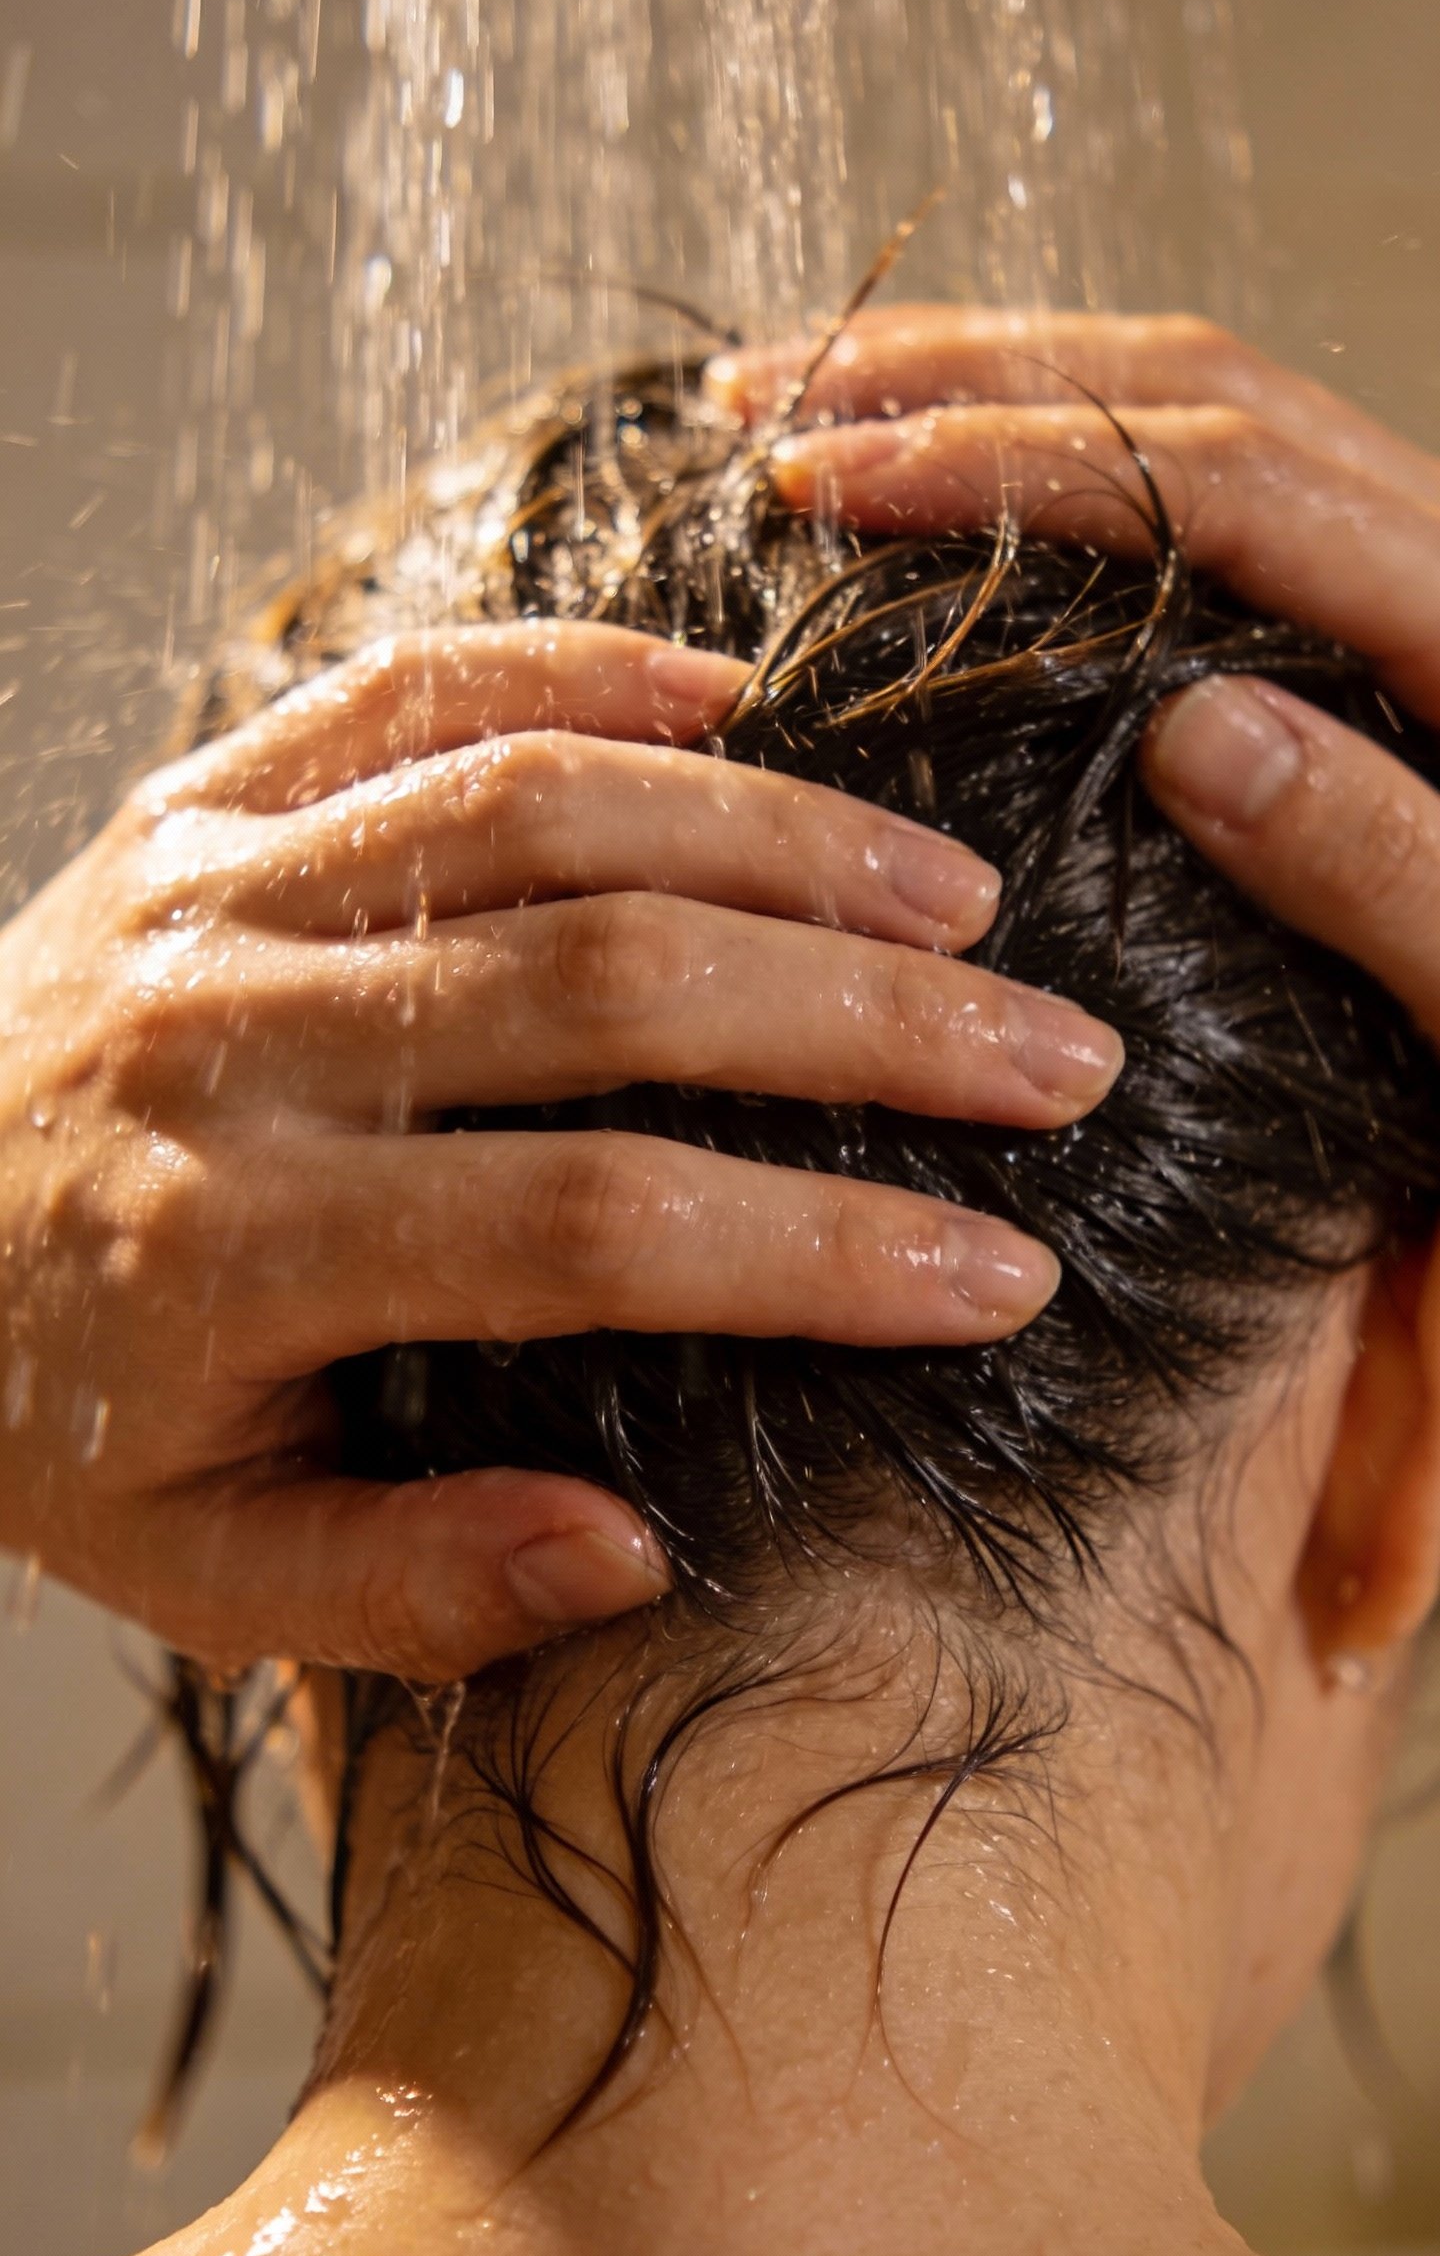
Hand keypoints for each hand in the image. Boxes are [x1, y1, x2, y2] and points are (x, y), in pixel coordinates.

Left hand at [0, 618, 1119, 1679]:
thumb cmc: (46, 1415)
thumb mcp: (192, 1568)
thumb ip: (410, 1585)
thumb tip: (639, 1550)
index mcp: (238, 1249)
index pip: (593, 1231)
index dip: (819, 1250)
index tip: (1002, 1275)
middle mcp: (234, 1042)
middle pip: (608, 986)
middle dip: (866, 1019)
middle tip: (1057, 1056)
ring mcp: (212, 889)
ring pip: (538, 808)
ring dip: (777, 836)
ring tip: (956, 890)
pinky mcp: (200, 794)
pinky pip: (405, 687)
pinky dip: (581, 670)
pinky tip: (734, 700)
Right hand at [710, 307, 1439, 1041]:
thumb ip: (1397, 874)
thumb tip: (1198, 729)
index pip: (1239, 488)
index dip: (1022, 463)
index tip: (832, 482)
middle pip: (1206, 402)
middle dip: (979, 375)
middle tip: (779, 402)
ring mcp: (1400, 623)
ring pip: (1200, 433)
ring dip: (1008, 400)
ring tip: (827, 421)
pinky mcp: (1362, 673)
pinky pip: (1209, 522)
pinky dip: (1064, 488)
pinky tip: (951, 522)